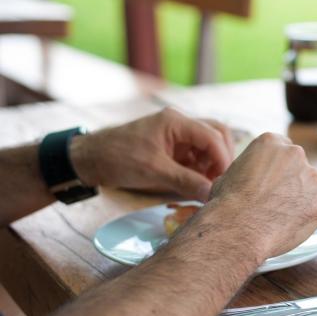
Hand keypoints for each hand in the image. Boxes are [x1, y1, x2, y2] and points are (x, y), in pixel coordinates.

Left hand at [70, 108, 234, 200]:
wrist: (90, 159)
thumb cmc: (118, 159)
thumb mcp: (153, 171)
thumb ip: (185, 181)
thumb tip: (212, 194)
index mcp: (176, 121)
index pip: (212, 135)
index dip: (223, 158)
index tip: (226, 180)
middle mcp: (180, 124)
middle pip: (215, 135)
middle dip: (221, 158)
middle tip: (220, 181)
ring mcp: (177, 135)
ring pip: (207, 145)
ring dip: (211, 164)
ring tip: (208, 184)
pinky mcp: (172, 148)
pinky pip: (195, 155)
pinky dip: (200, 168)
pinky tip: (197, 183)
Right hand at [208, 133, 316, 259]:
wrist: (240, 228)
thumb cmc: (228, 203)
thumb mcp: (229, 174)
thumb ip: (248, 170)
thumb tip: (249, 179)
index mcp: (270, 142)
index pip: (281, 147)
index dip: (276, 166)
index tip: (272, 179)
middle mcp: (295, 153)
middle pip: (298, 165)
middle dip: (290, 180)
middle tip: (276, 200)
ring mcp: (311, 175)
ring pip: (309, 186)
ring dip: (299, 196)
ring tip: (280, 215)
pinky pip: (316, 205)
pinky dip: (307, 214)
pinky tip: (289, 224)